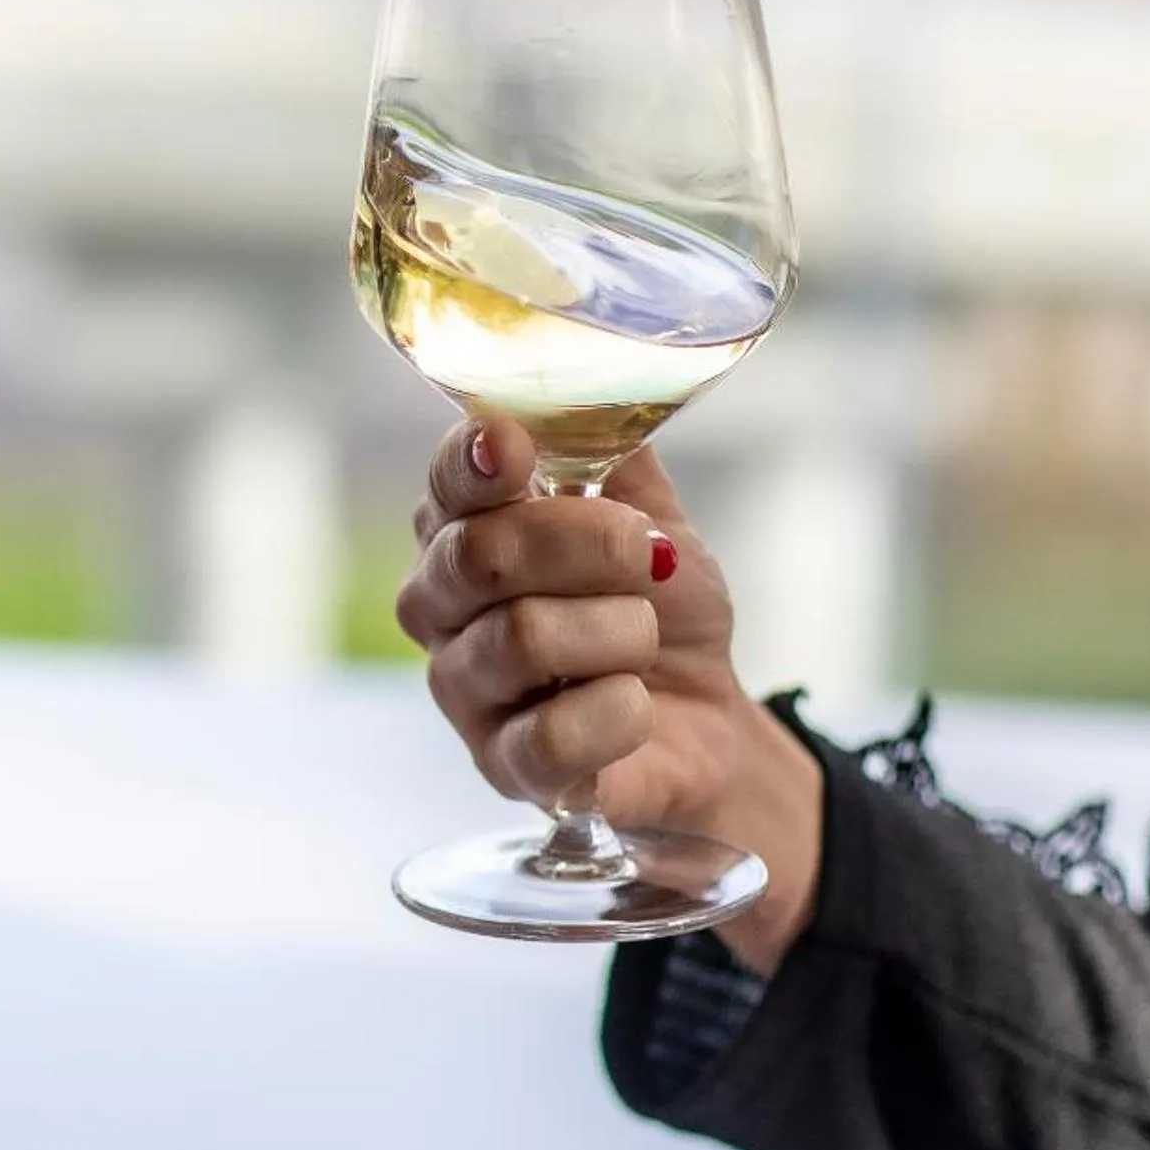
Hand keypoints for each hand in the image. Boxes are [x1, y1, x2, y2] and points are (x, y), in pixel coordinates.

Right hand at [395, 417, 824, 970]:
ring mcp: (464, 694)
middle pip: (480, 555)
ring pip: (521, 638)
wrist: (708, 721)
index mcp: (466, 529)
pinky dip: (617, 712)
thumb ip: (610, 449)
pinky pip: (549, 735)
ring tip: (643, 641)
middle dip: (586, 545)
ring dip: (619, 632)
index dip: (475, 460)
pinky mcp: (504, 769)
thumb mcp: (650, 514)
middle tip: (645, 557)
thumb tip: (593, 380)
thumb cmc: (662, 611)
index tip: (515, 448)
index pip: (445, 483)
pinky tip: (636, 707)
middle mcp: (441, 609)